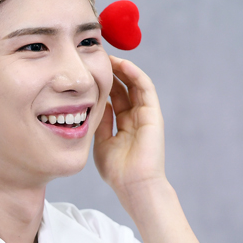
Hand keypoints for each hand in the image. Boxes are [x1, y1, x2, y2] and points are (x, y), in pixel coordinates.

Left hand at [94, 56, 166, 211]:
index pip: (114, 98)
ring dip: (123, 69)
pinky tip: (123, 65)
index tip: (89, 71)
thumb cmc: (117, 171)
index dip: (103, 83)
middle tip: (96, 57)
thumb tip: (95, 104)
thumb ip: (100, 123)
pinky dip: (135, 74)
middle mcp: (135, 118)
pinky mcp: (153, 115)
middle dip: (111, 72)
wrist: (134, 186)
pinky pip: (145, 89)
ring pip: (135, 84)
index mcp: (123, 125)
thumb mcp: (101, 142)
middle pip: (123, 88)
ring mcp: (145, 115)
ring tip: (108, 56)